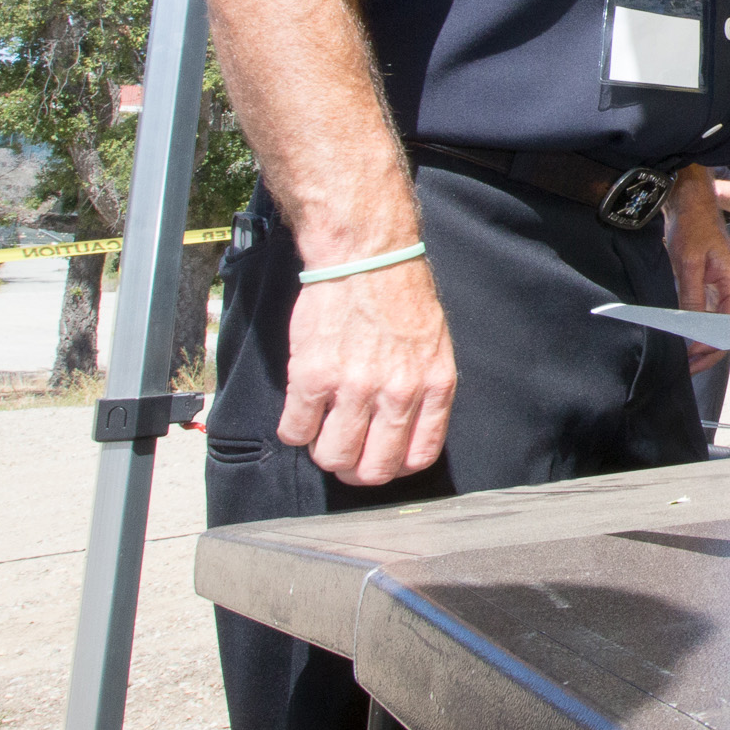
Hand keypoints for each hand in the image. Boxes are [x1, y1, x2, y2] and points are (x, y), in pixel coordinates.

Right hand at [278, 255, 458, 485]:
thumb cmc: (402, 299)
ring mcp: (355, 387)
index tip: (378, 459)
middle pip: (372, 470)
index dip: (394, 467)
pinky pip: (296, 431)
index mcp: (434, 386)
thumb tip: (408, 433)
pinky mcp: (313, 377)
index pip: (417, 457)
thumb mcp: (435, 347)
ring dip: (323, 452)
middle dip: (354, 470)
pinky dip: (295, 430)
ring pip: (332, 457)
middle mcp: (398, 393)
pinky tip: (303, 411)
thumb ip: (425, 392)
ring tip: (322, 430)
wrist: (367, 258)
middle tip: (344, 452)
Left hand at [663, 167, 729, 374]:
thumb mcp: (690, 263)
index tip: (693, 356)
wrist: (690, 205)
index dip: (713, 343)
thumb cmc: (694, 227)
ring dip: (700, 341)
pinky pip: (705, 313)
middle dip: (707, 350)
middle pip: (725, 329)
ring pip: (714, 324)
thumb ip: (693, 296)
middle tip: (686, 365)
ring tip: (683, 357)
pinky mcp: (707, 286)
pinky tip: (682, 337)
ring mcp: (719, 289)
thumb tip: (692, 326)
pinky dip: (694, 327)